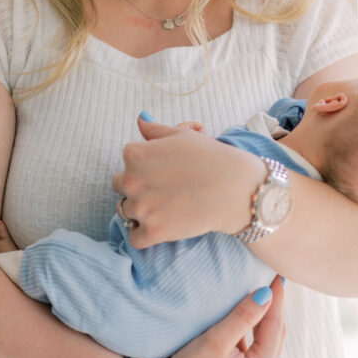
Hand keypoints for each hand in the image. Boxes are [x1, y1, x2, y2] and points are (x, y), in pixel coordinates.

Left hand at [112, 115, 264, 248]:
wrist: (237, 189)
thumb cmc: (212, 158)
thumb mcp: (182, 136)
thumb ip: (155, 130)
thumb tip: (140, 119)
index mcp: (135, 154)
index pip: (127, 161)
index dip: (146, 166)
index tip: (164, 170)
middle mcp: (131, 180)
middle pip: (121, 187)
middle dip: (138, 188)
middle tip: (164, 189)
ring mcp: (141, 208)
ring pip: (127, 212)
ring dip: (142, 211)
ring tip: (167, 207)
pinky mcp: (153, 231)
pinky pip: (135, 238)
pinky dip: (145, 235)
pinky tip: (162, 226)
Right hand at [130, 275, 285, 357]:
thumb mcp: (216, 339)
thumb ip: (243, 316)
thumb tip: (266, 294)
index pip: (275, 326)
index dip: (276, 298)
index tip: (276, 275)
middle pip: (275, 336)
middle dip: (273, 309)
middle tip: (272, 282)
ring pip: (267, 345)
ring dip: (263, 322)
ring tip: (261, 296)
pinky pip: (256, 353)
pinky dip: (253, 335)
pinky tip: (246, 320)